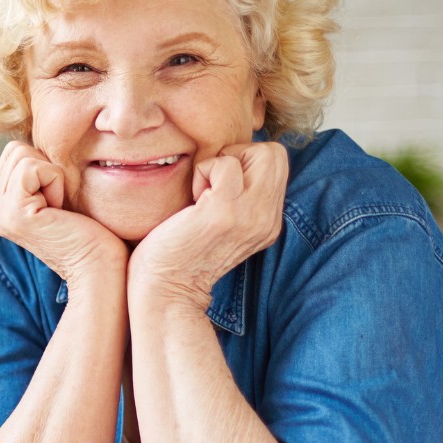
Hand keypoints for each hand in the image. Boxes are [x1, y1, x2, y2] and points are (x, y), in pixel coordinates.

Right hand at [0, 140, 126, 287]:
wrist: (100, 267)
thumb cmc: (92, 232)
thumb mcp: (59, 196)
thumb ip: (40, 175)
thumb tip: (38, 145)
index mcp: (6, 209)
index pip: (14, 154)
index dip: (45, 167)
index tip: (60, 201)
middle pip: (14, 150)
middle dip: (46, 168)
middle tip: (60, 205)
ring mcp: (1, 214)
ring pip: (21, 155)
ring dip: (51, 176)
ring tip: (60, 209)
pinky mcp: (14, 214)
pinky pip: (32, 168)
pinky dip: (54, 181)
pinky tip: (60, 209)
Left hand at [130, 141, 287, 308]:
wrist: (166, 290)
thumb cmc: (180, 253)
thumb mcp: (223, 223)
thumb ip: (238, 197)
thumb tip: (230, 159)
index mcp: (268, 222)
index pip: (277, 165)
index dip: (245, 162)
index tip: (218, 186)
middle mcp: (267, 219)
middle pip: (275, 154)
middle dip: (240, 155)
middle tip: (212, 183)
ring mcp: (250, 215)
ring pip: (260, 152)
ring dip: (222, 163)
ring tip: (203, 194)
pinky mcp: (224, 211)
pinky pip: (225, 164)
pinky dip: (204, 170)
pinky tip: (192, 200)